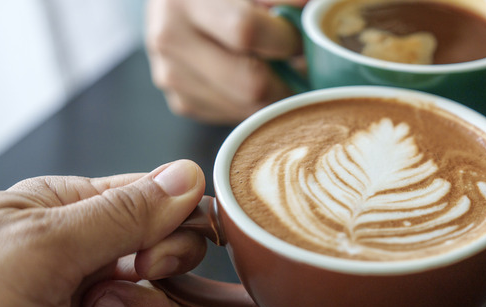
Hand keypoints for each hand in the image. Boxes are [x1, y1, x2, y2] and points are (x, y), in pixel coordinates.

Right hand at [146, 0, 305, 123]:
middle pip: (249, 83)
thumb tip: (314, 12)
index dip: (285, 38)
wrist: (179, 3)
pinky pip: (233, 115)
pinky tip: (251, 77)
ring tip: (276, 69)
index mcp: (186, 0)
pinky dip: (253, 101)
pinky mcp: (181, 102)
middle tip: (299, 68)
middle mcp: (171, 39)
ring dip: (272, 95)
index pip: (245, 31)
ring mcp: (172, 76)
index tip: (300, 38)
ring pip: (246, 108)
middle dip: (286, 80)